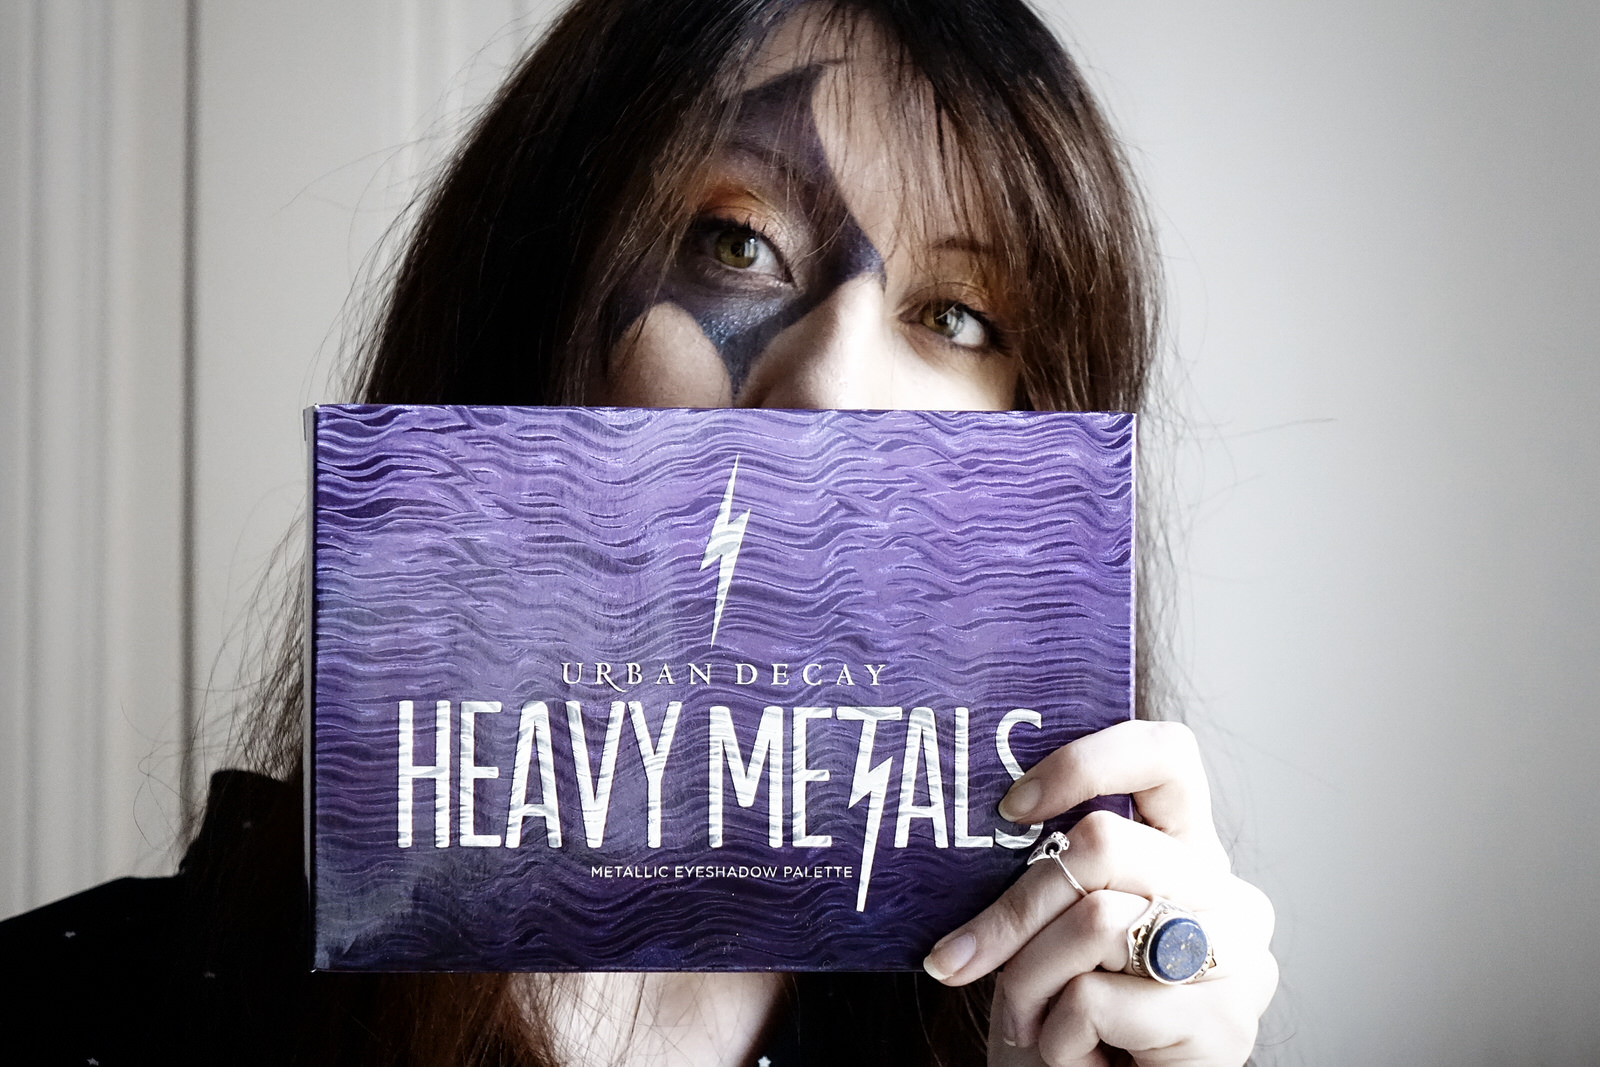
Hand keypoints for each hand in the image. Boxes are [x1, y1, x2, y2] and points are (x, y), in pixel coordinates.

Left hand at [920, 720, 1277, 1066]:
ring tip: (1033, 1024)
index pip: (1165, 753)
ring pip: (1094, 921)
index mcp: (1185, 851)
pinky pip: (1098, 999)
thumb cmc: (1066, 1019)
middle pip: (1101, 845)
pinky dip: (1059, 1039)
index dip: (1085, 763)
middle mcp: (1226, 893)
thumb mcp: (1049, 929)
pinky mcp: (1226, 1025)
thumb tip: (990, 813)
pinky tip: (1083, 1060)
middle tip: (965, 960)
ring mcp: (1238, 957)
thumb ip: (1050, 867)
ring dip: (1028, 983)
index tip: (1012, 807)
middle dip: (1013, 913)